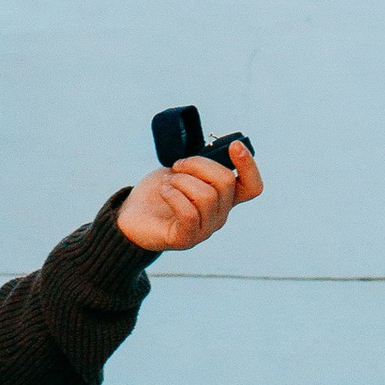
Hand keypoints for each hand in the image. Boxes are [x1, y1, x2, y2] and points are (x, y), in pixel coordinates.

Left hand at [115, 140, 262, 250]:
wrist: (132, 214)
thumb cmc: (161, 189)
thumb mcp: (183, 169)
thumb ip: (201, 164)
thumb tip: (212, 151)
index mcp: (223, 197)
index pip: (252, 187)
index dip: (249, 165)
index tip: (234, 145)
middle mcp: (220, 215)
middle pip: (225, 182)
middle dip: (198, 164)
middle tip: (177, 165)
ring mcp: (205, 229)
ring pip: (206, 195)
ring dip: (182, 180)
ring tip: (168, 182)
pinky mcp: (186, 239)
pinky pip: (189, 213)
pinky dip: (173, 195)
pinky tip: (164, 191)